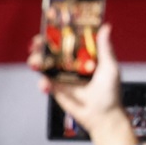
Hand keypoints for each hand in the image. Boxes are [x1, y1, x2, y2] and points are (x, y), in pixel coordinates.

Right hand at [31, 24, 127, 140]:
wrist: (102, 117)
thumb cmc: (110, 93)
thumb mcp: (110, 68)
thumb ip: (104, 49)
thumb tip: (105, 27)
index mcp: (82, 55)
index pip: (67, 40)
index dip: (56, 32)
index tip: (49, 27)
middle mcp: (70, 63)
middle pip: (50, 50)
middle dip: (40, 45)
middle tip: (36, 44)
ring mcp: (61, 76)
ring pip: (43, 64)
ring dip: (35, 60)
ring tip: (35, 63)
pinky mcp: (55, 89)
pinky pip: (44, 82)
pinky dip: (42, 83)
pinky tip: (46, 86)